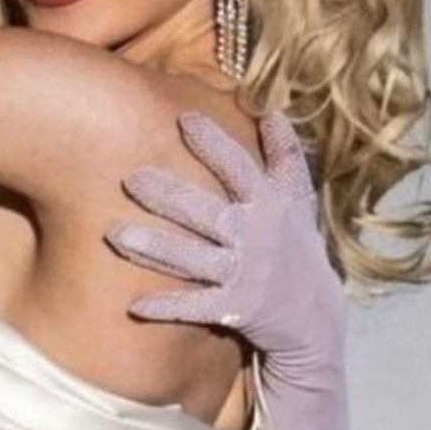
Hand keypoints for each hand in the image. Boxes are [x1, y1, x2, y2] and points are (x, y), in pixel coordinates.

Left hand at [106, 112, 344, 354]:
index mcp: (270, 205)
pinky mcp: (236, 309)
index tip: (185, 119)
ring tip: (115, 234)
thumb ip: (285, 156)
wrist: (315, 319)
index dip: (215, 144)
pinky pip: (197, 306)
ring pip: (195, 259)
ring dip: (156, 249)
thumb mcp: (298, 201)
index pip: (240, 169)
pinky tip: (134, 305)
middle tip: (130, 179)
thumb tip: (273, 110)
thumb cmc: (295, 248)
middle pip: (208, 213)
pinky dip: (168, 306)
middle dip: (170, 197)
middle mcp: (256, 237)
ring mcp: (245, 275)